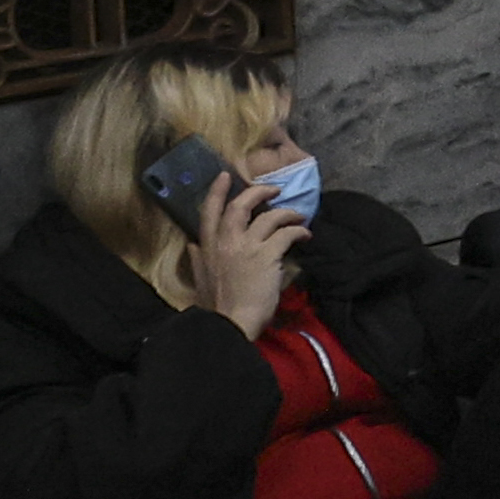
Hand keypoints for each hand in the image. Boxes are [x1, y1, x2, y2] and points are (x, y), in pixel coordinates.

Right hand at [191, 173, 304, 339]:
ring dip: (287, 213)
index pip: (208, 211)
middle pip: (240, 205)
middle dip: (259, 192)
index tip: (225, 175)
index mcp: (206, 247)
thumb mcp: (200, 278)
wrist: (229, 323)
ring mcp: (246, 247)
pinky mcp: (267, 256)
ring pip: (269, 216)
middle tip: (275, 189)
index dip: (217, 191)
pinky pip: (287, 233)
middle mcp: (224, 242)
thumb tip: (194, 244)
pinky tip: (305, 235)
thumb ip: (198, 259)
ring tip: (298, 216)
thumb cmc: (217, 304)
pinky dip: (299, 230)